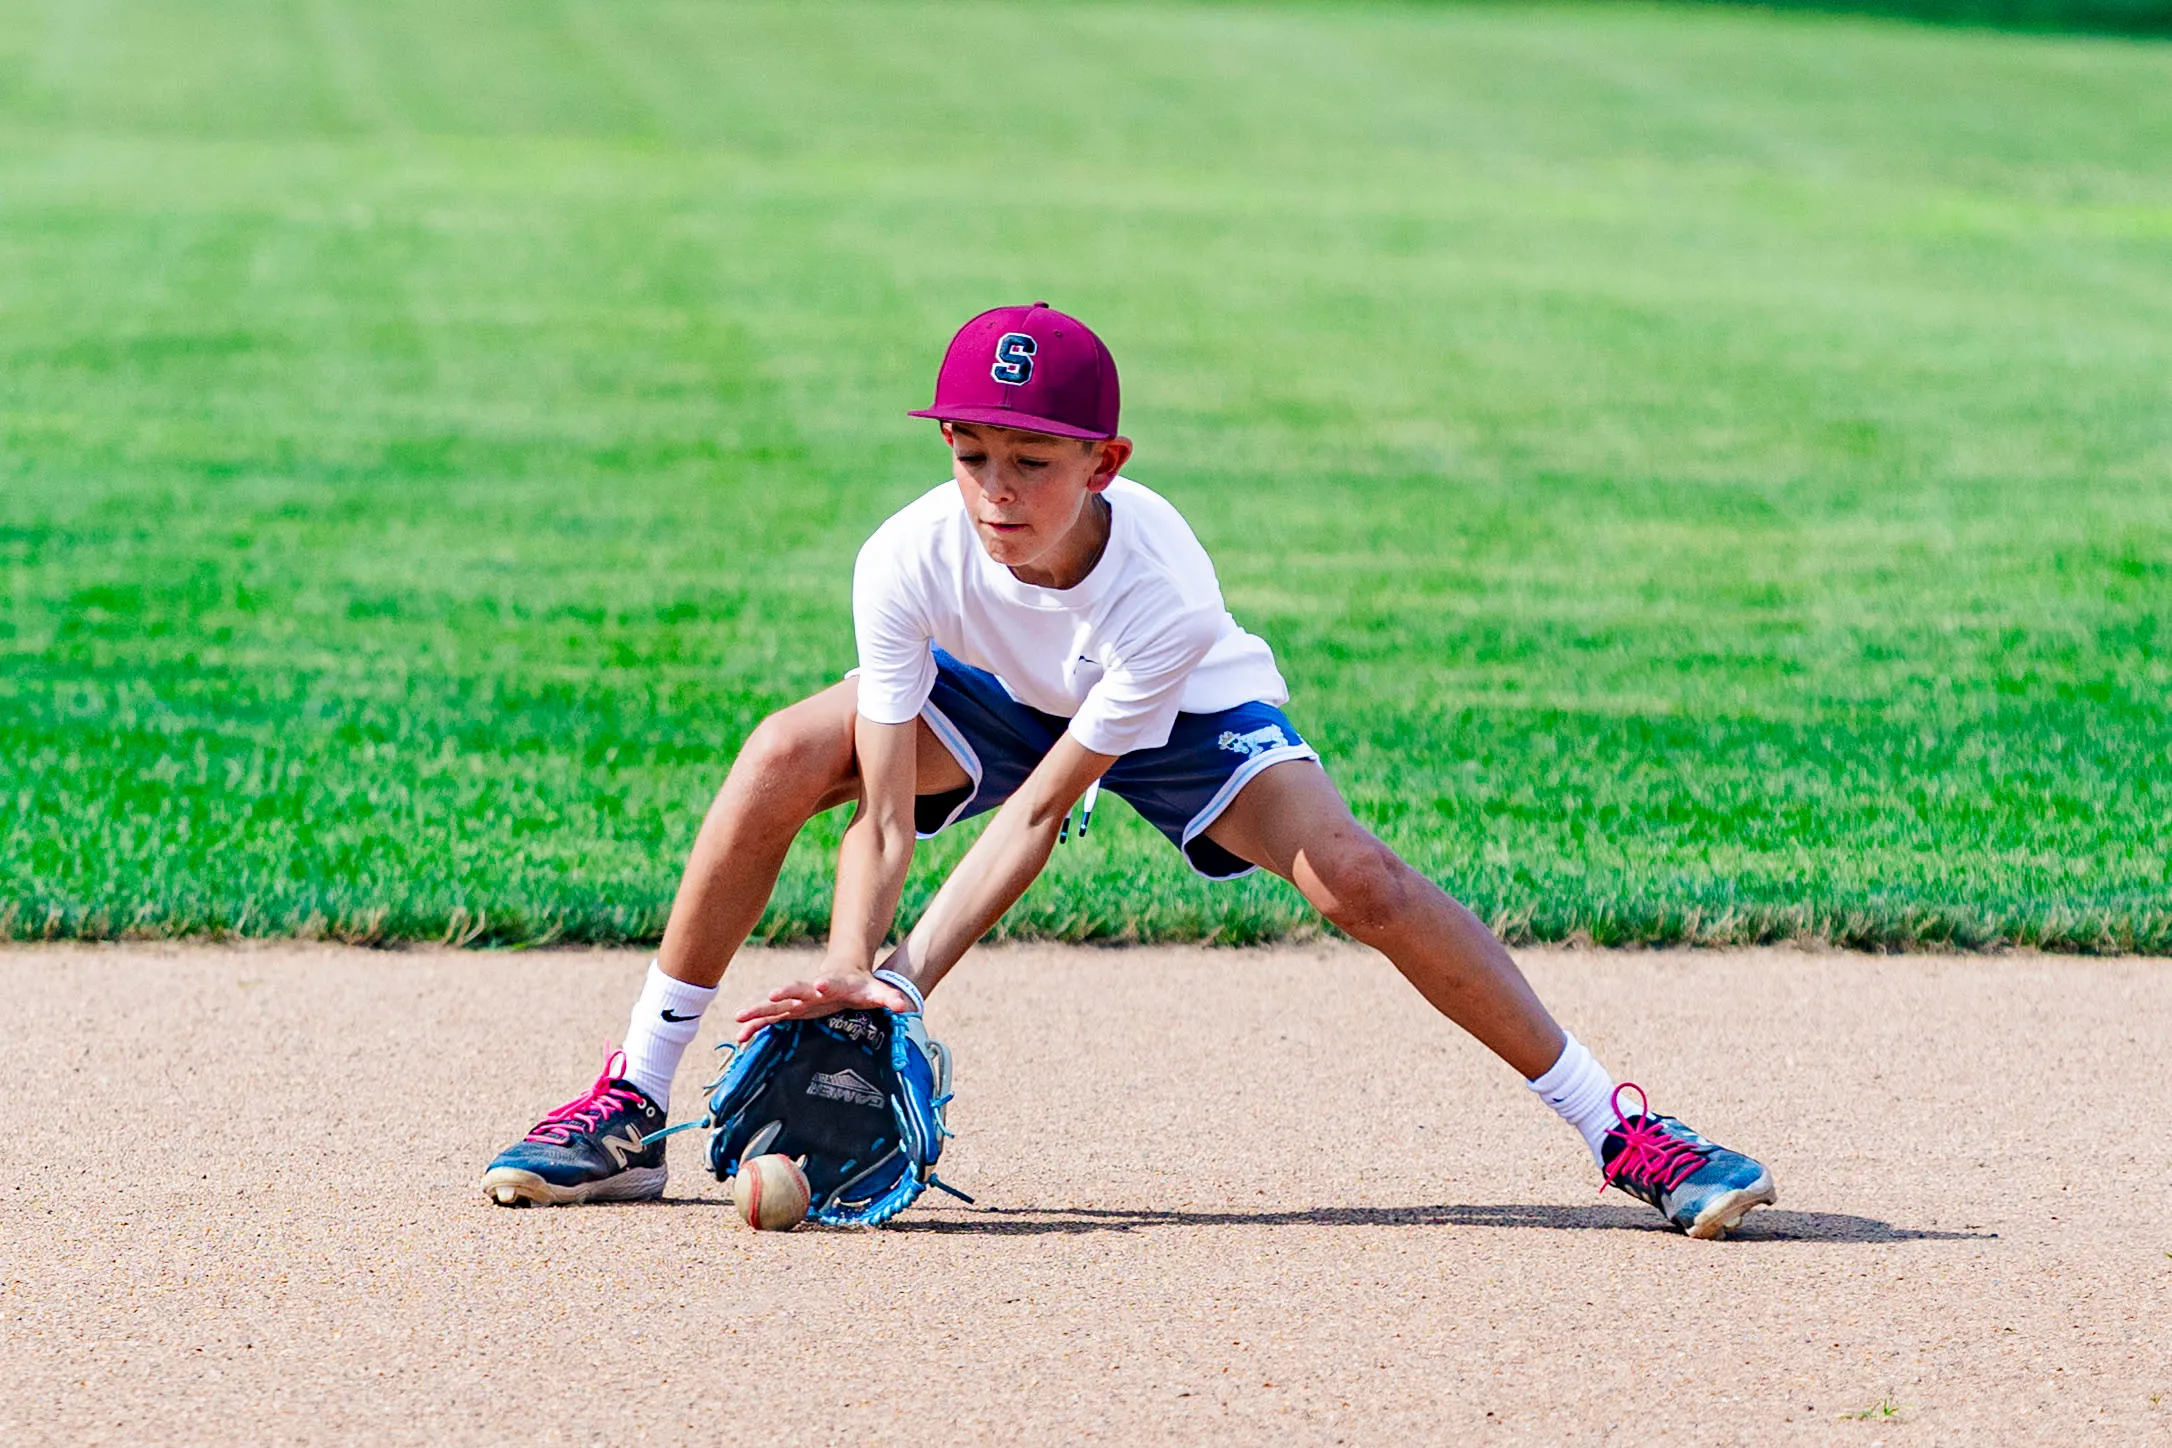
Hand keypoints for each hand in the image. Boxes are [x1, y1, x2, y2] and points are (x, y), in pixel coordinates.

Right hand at [733, 963, 912, 1042]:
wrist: (842, 974)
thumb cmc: (860, 986)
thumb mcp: (877, 992)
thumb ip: (889, 998)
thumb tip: (905, 1006)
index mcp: (833, 984)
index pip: (829, 983)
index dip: (825, 984)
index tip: (819, 984)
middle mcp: (810, 990)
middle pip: (795, 990)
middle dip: (785, 992)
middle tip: (772, 994)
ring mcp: (797, 999)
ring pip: (775, 1004)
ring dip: (758, 1011)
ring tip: (740, 1019)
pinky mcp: (789, 1009)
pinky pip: (769, 1018)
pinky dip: (755, 1026)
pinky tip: (741, 1037)